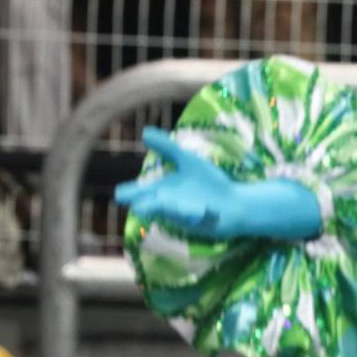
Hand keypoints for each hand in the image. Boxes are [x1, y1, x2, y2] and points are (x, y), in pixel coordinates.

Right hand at [115, 126, 323, 240]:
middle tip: (130, 200)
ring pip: (166, 210)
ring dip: (169, 205)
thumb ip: (167, 148)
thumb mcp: (187, 161)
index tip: (121, 193)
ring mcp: (179, 216)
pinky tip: (199, 209)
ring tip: (164, 201)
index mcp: (160, 191)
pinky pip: (187, 217)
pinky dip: (191, 211)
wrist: (235, 203)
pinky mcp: (195, 224)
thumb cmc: (209, 184)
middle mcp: (165, 206)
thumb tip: (143, 131)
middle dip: (143, 203)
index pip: (136, 194)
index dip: (127, 194)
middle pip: (145, 206)